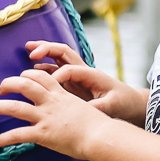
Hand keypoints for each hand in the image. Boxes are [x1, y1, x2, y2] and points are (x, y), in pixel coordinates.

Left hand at [0, 68, 110, 157]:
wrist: (102, 136)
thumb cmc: (99, 126)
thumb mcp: (84, 110)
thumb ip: (71, 109)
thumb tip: (68, 114)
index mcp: (61, 94)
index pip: (41, 77)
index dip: (28, 74)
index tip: (20, 77)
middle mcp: (50, 102)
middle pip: (24, 84)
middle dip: (8, 84)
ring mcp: (46, 117)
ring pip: (15, 107)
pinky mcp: (44, 134)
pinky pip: (20, 135)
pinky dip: (7, 138)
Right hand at [27, 39, 144, 120]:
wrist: (131, 103)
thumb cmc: (123, 102)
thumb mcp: (112, 105)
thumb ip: (97, 107)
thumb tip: (83, 111)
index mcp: (92, 74)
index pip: (70, 69)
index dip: (57, 74)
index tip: (48, 84)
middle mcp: (83, 71)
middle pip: (63, 53)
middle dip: (46, 49)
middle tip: (30, 49)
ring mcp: (78, 76)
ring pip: (58, 59)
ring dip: (44, 53)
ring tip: (28, 50)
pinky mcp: (75, 83)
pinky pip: (57, 71)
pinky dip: (45, 67)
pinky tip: (33, 69)